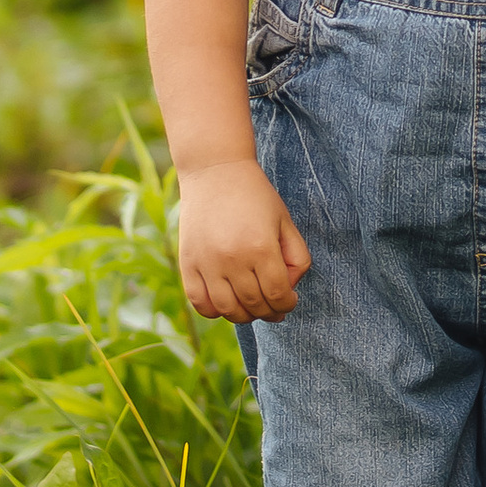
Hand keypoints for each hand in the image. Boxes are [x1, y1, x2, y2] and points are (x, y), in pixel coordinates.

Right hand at [174, 159, 311, 322]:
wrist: (215, 171)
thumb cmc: (255, 196)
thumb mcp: (285, 221)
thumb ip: (297, 257)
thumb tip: (288, 289)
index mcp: (261, 247)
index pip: (278, 295)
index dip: (287, 304)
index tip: (289, 302)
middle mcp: (233, 259)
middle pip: (254, 306)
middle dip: (269, 312)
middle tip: (273, 308)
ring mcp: (207, 263)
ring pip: (228, 310)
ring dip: (244, 315)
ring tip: (251, 306)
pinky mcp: (188, 263)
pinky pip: (200, 303)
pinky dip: (214, 310)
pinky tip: (226, 301)